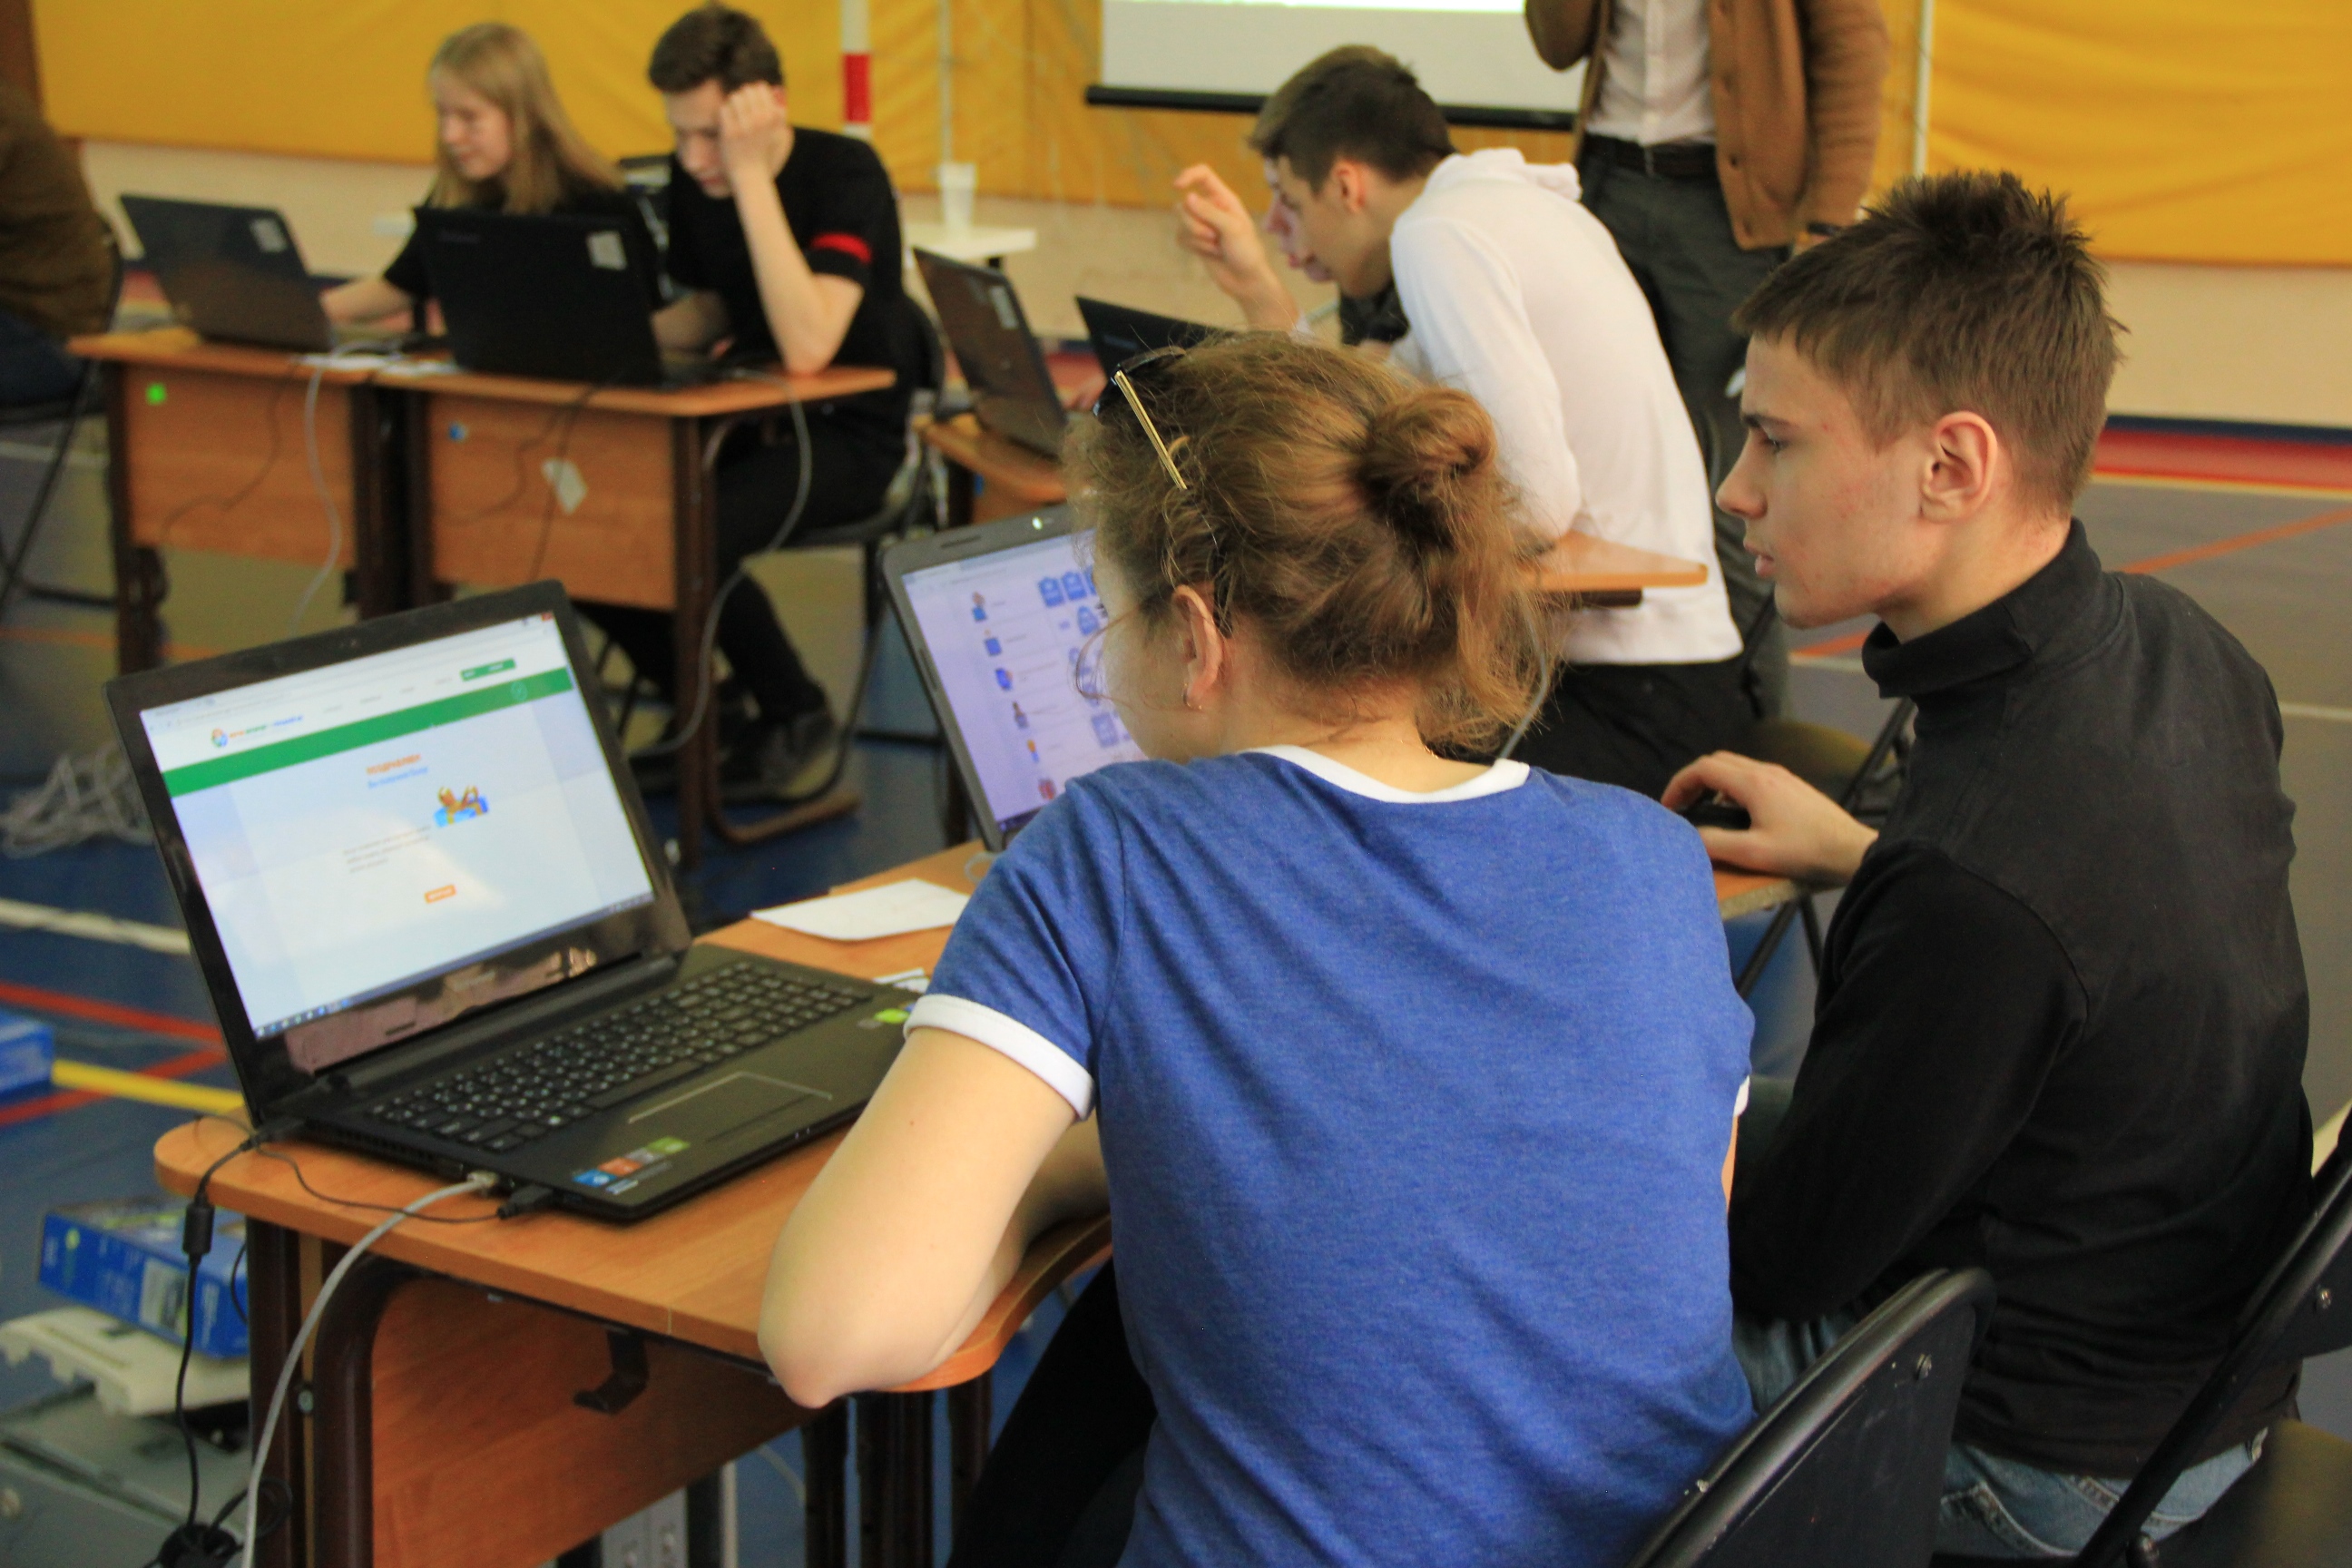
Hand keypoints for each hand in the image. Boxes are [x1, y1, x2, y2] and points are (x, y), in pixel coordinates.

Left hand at [719, 84, 790, 184]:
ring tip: (735, 117)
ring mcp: (745, 125)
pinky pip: (724, 110)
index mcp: (774, 117)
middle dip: (743, 98)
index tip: (752, 105)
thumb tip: (776, 89)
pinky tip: (728, 124)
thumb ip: (779, 111)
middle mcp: (761, 119)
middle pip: (746, 90)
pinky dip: (724, 115)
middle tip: (741, 111)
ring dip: (733, 105)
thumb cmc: (763, 151)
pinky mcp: (730, 131)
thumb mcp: (777, 131)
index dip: (754, 93)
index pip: (760, 87)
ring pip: (734, 97)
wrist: (751, 175)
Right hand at [1173, 165, 1292, 326]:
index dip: (1189, 175)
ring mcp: (1201, 225)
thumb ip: (1209, 212)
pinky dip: (1193, 247)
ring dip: (1196, 238)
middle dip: (1195, 223)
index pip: (1203, 175)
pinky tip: (1210, 253)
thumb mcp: (1233, 228)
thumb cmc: (1247, 252)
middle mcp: (1211, 208)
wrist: (1246, 280)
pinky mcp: (1194, 241)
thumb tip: (1186, 197)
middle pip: (1186, 204)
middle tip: (1214, 237)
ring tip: (1216, 247)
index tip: (1177, 185)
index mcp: (1224, 199)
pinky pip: (1180, 237)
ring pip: (1181, 222)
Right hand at [1661, 751, 1878, 885]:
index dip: (1679, 784)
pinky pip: (1753, 778)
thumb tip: (1688, 837)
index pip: (1703, 768)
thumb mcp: (1754, 853)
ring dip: (1714, 785)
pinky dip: (1734, 790)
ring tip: (1707, 814)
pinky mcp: (1792, 788)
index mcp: (1753, 783)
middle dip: (1693, 781)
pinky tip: (1739, 818)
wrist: (1851, 850)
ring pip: (1736, 768)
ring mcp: (1782, 778)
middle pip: (1717, 762)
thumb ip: (1715, 844)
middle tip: (1683, 807)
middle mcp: (1766, 772)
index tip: (1669, 807)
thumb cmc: (1806, 851)